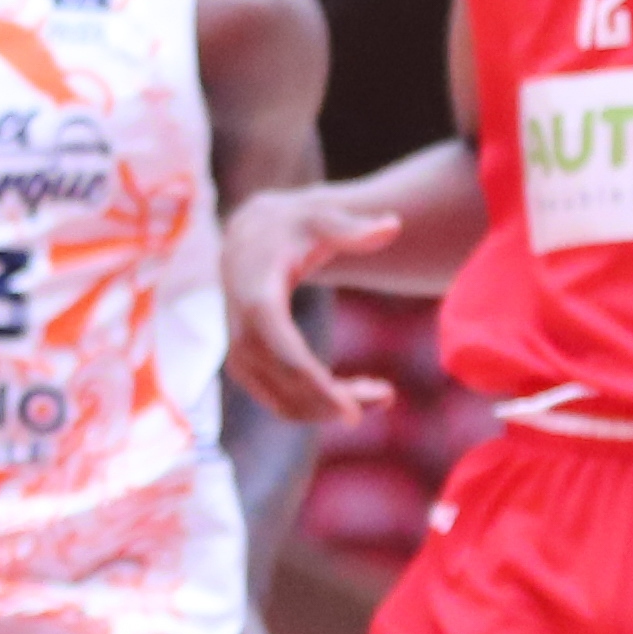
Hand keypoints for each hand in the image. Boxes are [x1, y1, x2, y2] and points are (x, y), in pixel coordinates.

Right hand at [221, 178, 409, 422]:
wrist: (248, 240)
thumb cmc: (291, 229)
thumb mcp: (320, 219)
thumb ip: (355, 228)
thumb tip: (394, 225)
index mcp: (256, 298)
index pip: (283, 353)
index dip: (316, 386)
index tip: (353, 414)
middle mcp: (240, 334)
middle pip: (286, 385)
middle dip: (334, 401)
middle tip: (387, 397)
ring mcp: (239, 355)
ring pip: (283, 402)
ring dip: (331, 408)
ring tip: (382, 394)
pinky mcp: (246, 368)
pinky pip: (280, 400)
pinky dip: (318, 406)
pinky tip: (356, 392)